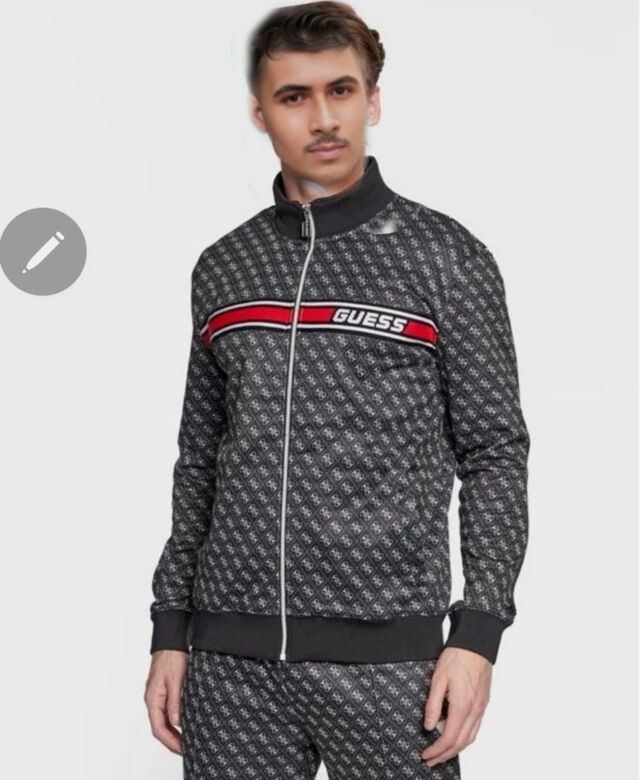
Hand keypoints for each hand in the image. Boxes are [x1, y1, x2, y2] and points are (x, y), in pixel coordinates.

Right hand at [144, 649, 188, 754]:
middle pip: (159, 727)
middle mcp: (153, 699)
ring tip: (186, 741)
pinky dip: (174, 721)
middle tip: (186, 749)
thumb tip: (176, 722)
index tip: (182, 749)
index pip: (158, 728)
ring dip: (173, 732)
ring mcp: (157, 696)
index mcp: (153, 698)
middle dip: (172, 741)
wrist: (171, 641)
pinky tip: (183, 723)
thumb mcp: (176, 679)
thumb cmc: (172, 657)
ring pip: (162, 720)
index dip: (170, 741)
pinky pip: (166, 711)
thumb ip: (175, 701)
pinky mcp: (163, 691)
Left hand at [421, 646, 491, 766]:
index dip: (436, 750)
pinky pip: (475, 727)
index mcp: (462, 705)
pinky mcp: (483, 703)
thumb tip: (428, 726)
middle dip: (445, 755)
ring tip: (441, 752)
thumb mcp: (438, 678)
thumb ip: (433, 704)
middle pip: (461, 743)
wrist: (476, 644)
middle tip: (431, 760)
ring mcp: (481, 707)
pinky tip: (455, 735)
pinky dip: (464, 737)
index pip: (449, 738)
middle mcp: (475, 710)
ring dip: (455, 749)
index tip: (426, 755)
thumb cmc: (457, 657)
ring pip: (470, 737)